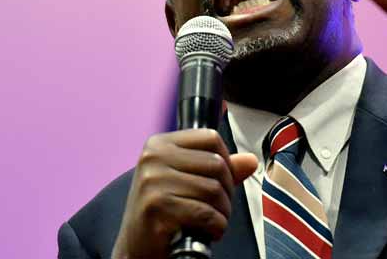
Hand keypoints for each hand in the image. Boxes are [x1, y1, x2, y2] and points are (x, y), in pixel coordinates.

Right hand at [111, 129, 257, 258]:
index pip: (211, 138)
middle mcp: (153, 158)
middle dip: (227, 191)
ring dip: (223, 212)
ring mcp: (153, 181)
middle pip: (216, 164)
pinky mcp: (157, 207)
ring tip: (212, 221)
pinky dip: (216, 227)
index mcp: (159, 144)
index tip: (222, 180)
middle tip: (218, 208)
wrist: (136, 248)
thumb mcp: (187, 181)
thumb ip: (219, 169)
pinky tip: (207, 232)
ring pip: (214, 190)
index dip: (226, 160)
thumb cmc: (162, 213)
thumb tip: (250, 160)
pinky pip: (206, 213)